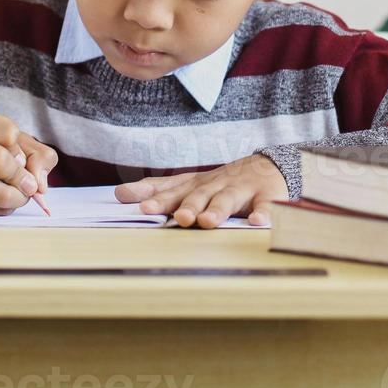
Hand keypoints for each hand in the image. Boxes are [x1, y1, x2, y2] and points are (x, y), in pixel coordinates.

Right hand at [0, 110, 57, 213]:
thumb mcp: (8, 140)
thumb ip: (36, 153)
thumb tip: (40, 184)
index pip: (8, 132)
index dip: (20, 148)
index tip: (17, 155)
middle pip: (0, 160)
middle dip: (22, 175)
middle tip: (26, 181)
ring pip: (1, 194)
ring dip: (20, 197)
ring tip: (18, 192)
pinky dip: (7, 207)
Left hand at [114, 154, 287, 228]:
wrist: (270, 165)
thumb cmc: (223, 182)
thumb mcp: (191, 185)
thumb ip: (160, 191)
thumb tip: (118, 194)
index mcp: (196, 185)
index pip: (171, 189)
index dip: (154, 196)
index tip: (132, 201)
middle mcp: (215, 185)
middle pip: (198, 196)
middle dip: (186, 206)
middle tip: (176, 217)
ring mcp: (241, 190)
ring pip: (227, 200)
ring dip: (217, 210)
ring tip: (207, 222)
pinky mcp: (267, 195)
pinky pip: (265, 205)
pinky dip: (263, 214)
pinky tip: (257, 222)